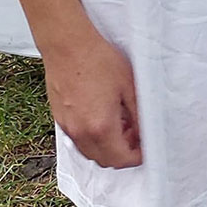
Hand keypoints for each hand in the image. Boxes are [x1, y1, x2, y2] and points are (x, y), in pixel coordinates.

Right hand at [42, 28, 141, 167]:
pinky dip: (94, 139)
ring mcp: (67, 127)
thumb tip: (144, 131)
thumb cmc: (99, 61)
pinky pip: (79, 140)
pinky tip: (105, 118)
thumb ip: (138, 114)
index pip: (121, 159)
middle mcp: (80, 133)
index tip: (147, 148)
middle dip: (123, 154)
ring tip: (122, 125)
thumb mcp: (129, 86)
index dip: (137, 157)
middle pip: (105, 160)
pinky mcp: (59, 119)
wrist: (68, 46)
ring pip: (90, 152)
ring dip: (108, 147)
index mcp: (100, 127)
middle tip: (137, 136)